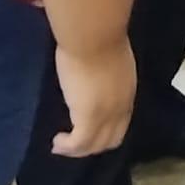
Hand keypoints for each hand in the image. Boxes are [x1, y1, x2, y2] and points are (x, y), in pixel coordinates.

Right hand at [52, 40, 136, 157]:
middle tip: (74, 144)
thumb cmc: (100, 35)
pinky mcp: (88, 118)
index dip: (107, 130)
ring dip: (78, 149)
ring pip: (95, 144)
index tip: (90, 130)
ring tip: (61, 145)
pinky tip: (57, 141)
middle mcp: (121, 106)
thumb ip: (107, 73)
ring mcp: (106, 114)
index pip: (122, 121)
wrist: (94, 34)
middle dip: (93, 145)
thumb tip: (94, 75)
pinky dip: (68, 147)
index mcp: (128, 90)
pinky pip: (79, 143)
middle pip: (111, 138)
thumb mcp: (111, 58)